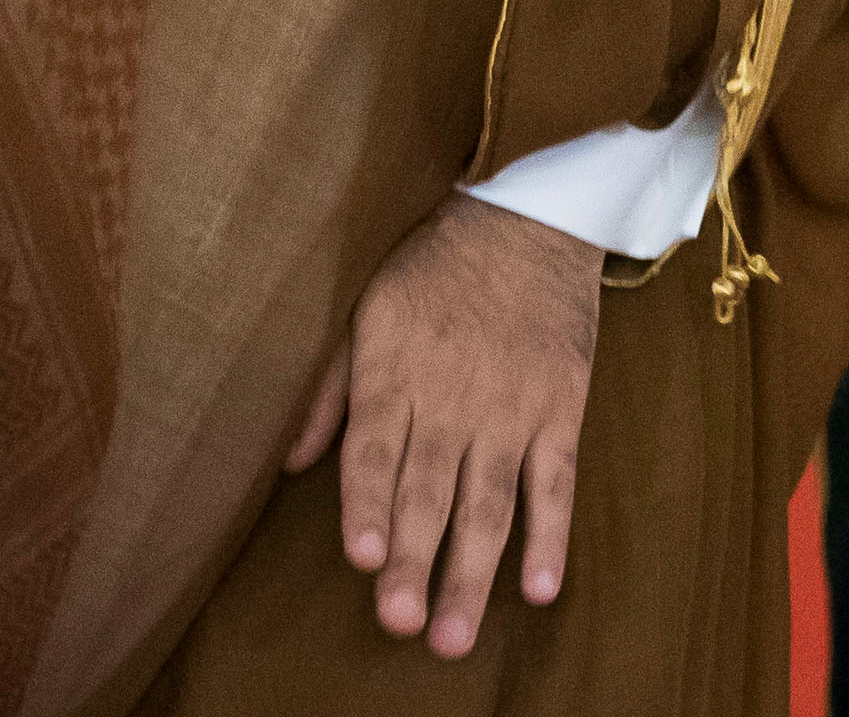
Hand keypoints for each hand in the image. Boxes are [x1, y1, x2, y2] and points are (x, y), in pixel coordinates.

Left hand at [284, 194, 600, 657]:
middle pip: (430, 489)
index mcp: (396, 370)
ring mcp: (512, 407)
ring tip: (454, 634)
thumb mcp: (365, 308)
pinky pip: (556, 482)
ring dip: (473, 572)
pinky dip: (550, 537)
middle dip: (415, 559)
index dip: (368, 504)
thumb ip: (328, 388)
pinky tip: (540, 588)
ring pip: (490, 502)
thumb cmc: (433, 265)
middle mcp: (453, 395)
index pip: (376, 449)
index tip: (362, 556)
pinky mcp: (561, 408)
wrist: (529, 213)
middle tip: (401, 622)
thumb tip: (288, 463)